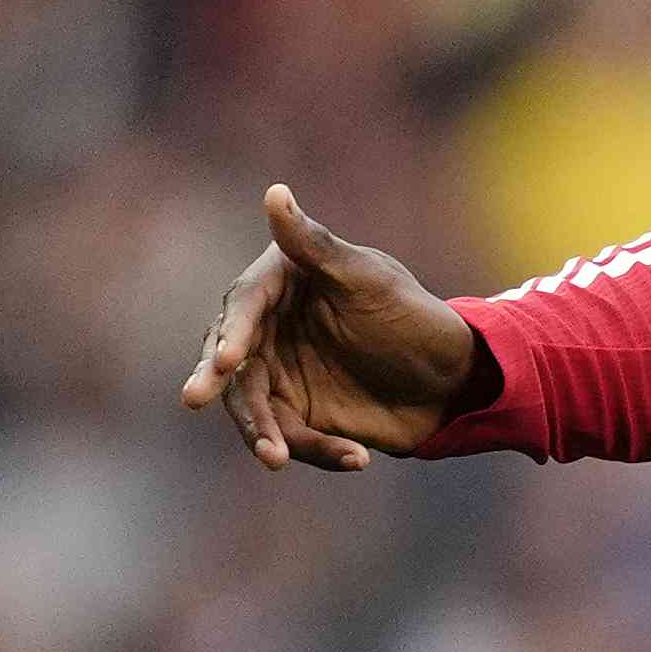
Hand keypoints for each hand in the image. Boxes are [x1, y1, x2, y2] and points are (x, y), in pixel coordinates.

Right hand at [176, 185, 485, 471]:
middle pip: (230, 359)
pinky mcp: (297, 414)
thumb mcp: (369, 280)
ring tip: (278, 458)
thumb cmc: (413, 316)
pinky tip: (357, 459)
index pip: (244, 306)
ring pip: (253, 405)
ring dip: (263, 431)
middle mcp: (267, 328)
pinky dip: (318, 451)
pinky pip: (294, 438)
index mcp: (278, 285)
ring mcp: (278, 373)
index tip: (226, 359)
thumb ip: (317, 246)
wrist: (456, 378)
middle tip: (194, 398)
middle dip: (216, 384)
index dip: (232, 332)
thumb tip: (275, 192)